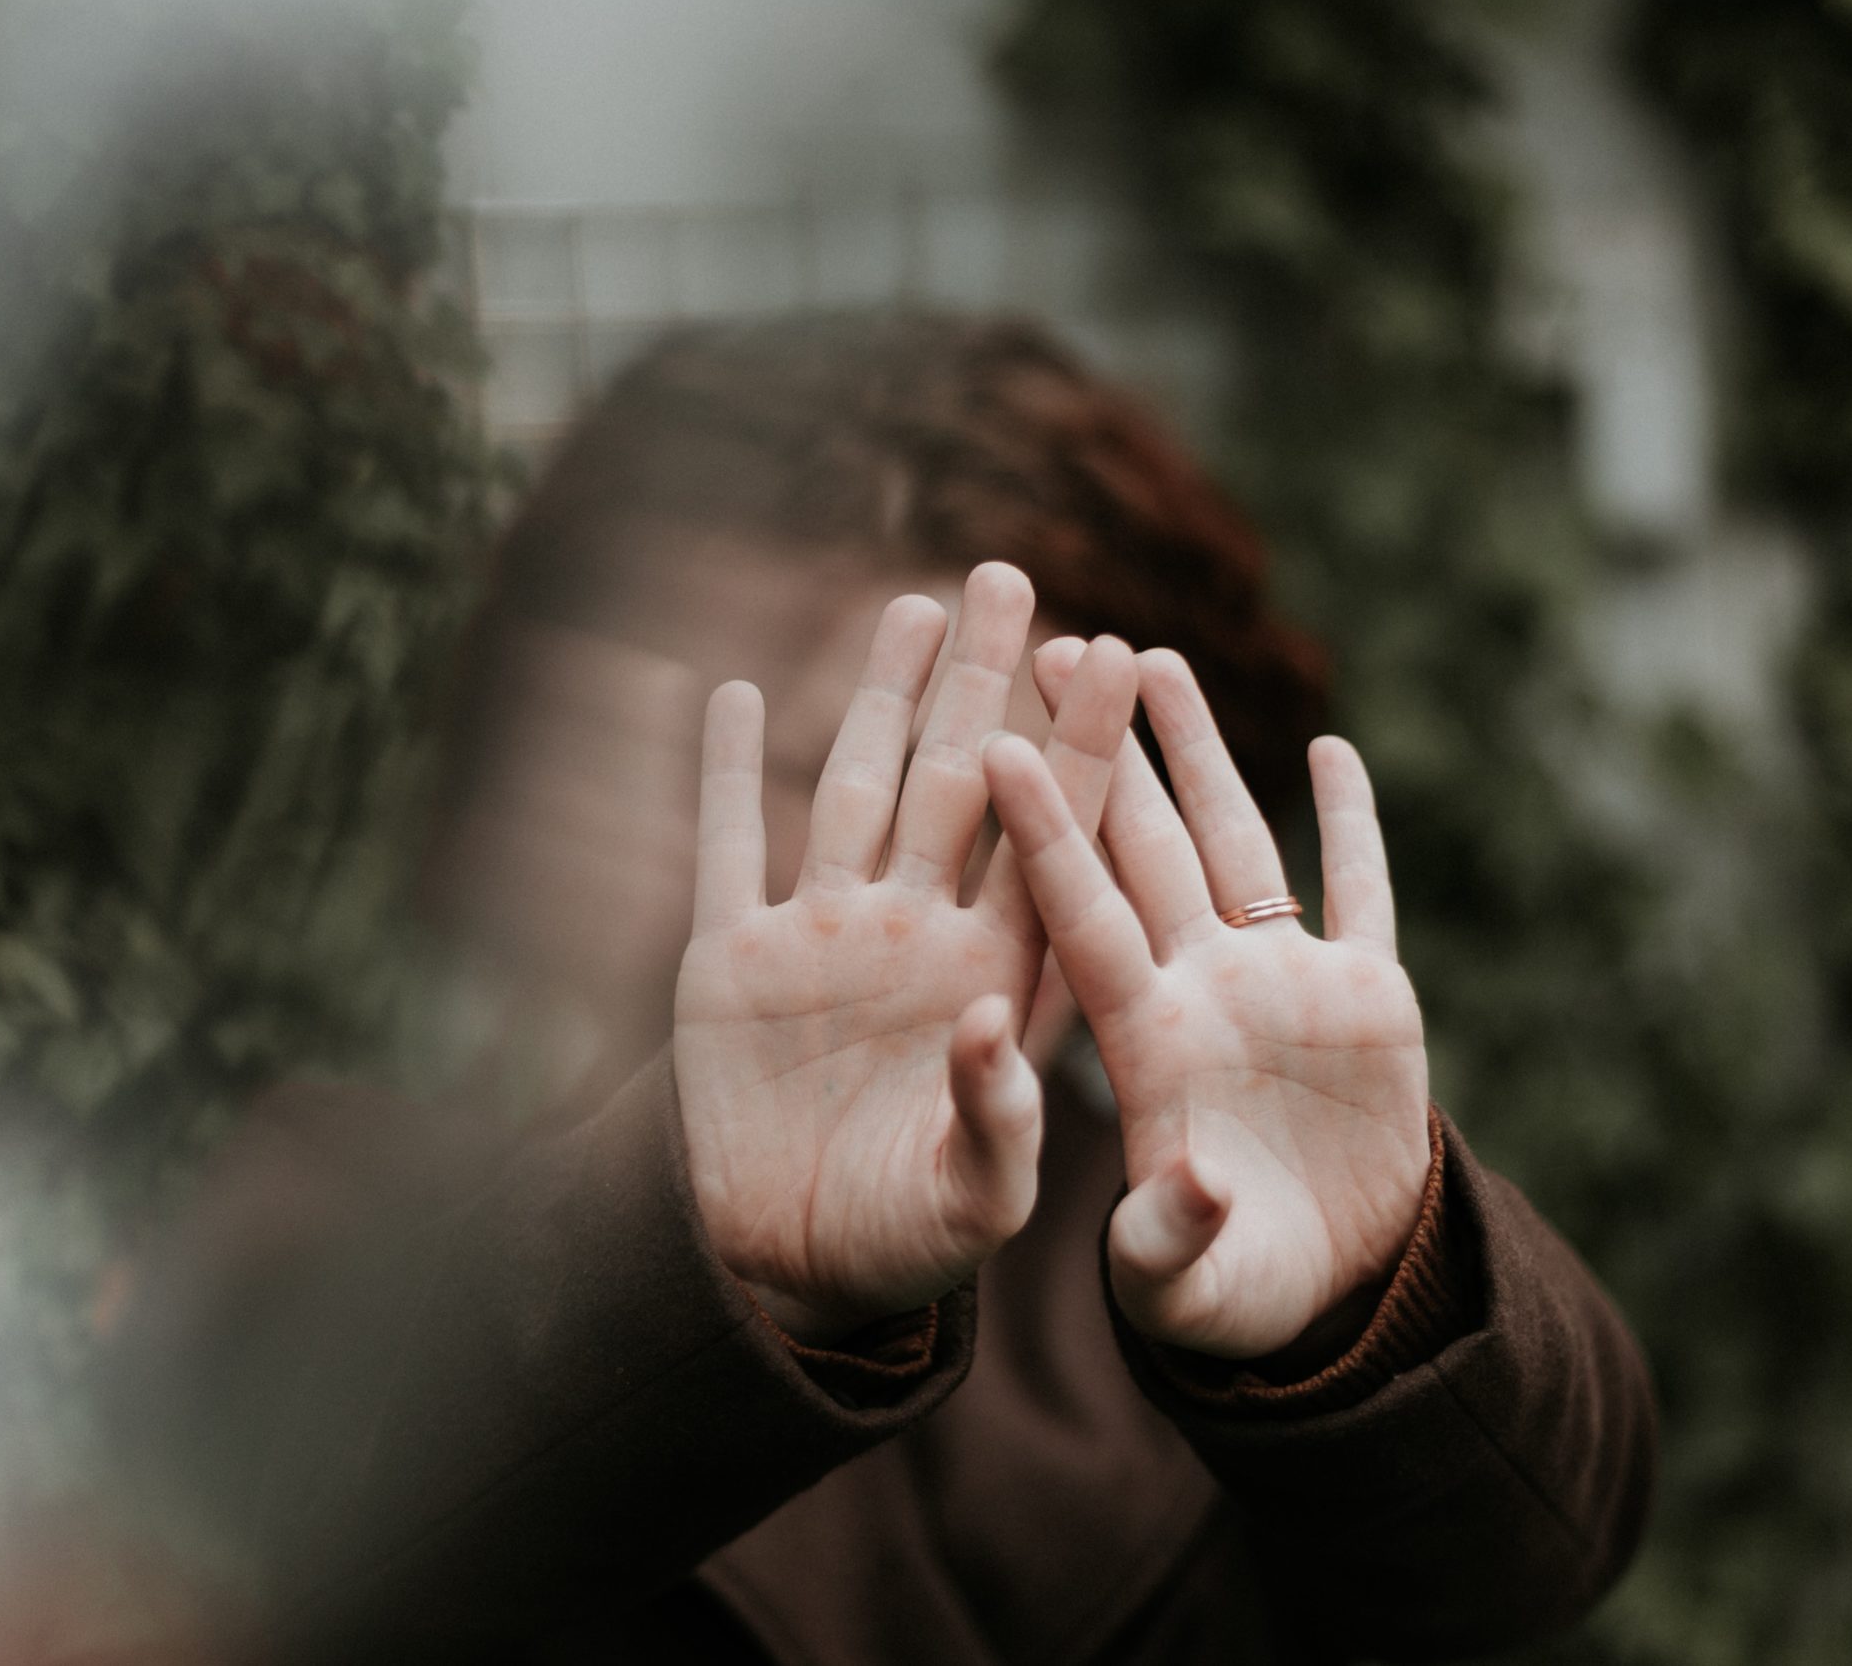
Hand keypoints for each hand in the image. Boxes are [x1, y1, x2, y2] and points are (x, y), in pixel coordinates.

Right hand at [673, 564, 1139, 1343]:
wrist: (790, 1273)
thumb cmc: (909, 1246)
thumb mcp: (975, 1202)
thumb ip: (1000, 1121)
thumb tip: (994, 1026)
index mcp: (997, 980)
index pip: (1052, 842)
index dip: (1083, 749)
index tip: (1123, 656)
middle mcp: (919, 937)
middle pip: (961, 785)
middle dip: (987, 683)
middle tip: (1014, 578)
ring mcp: (825, 940)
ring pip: (858, 790)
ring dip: (882, 699)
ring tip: (916, 605)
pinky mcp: (731, 963)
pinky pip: (729, 848)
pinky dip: (728, 774)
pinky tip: (739, 694)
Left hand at [985, 645, 1430, 1359]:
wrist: (1321, 1295)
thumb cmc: (1223, 1296)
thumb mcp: (1181, 1287)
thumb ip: (1170, 1238)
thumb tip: (1192, 1183)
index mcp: (1144, 1043)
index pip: (1081, 916)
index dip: (1046, 833)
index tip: (998, 744)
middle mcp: (1201, 990)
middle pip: (1141, 844)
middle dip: (1105, 745)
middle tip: (1054, 641)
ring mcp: (1281, 986)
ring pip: (1234, 839)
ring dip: (1199, 751)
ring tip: (1157, 657)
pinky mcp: (1367, 1000)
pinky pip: (1361, 892)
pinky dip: (1353, 824)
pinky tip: (1331, 749)